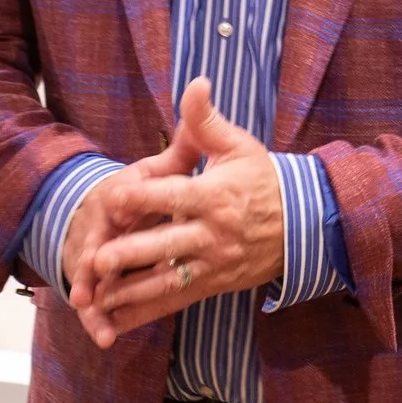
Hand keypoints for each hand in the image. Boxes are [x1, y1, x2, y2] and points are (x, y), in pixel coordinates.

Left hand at [80, 78, 286, 344]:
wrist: (304, 222)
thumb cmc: (264, 178)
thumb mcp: (239, 145)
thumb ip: (206, 120)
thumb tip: (195, 82)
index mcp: (214, 195)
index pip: (172, 196)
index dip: (140, 197)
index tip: (111, 198)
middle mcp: (212, 234)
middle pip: (165, 246)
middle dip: (130, 255)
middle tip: (97, 260)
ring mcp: (212, 264)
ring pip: (165, 283)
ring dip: (130, 293)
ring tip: (97, 298)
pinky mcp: (212, 285)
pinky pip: (174, 302)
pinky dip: (143, 314)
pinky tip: (113, 321)